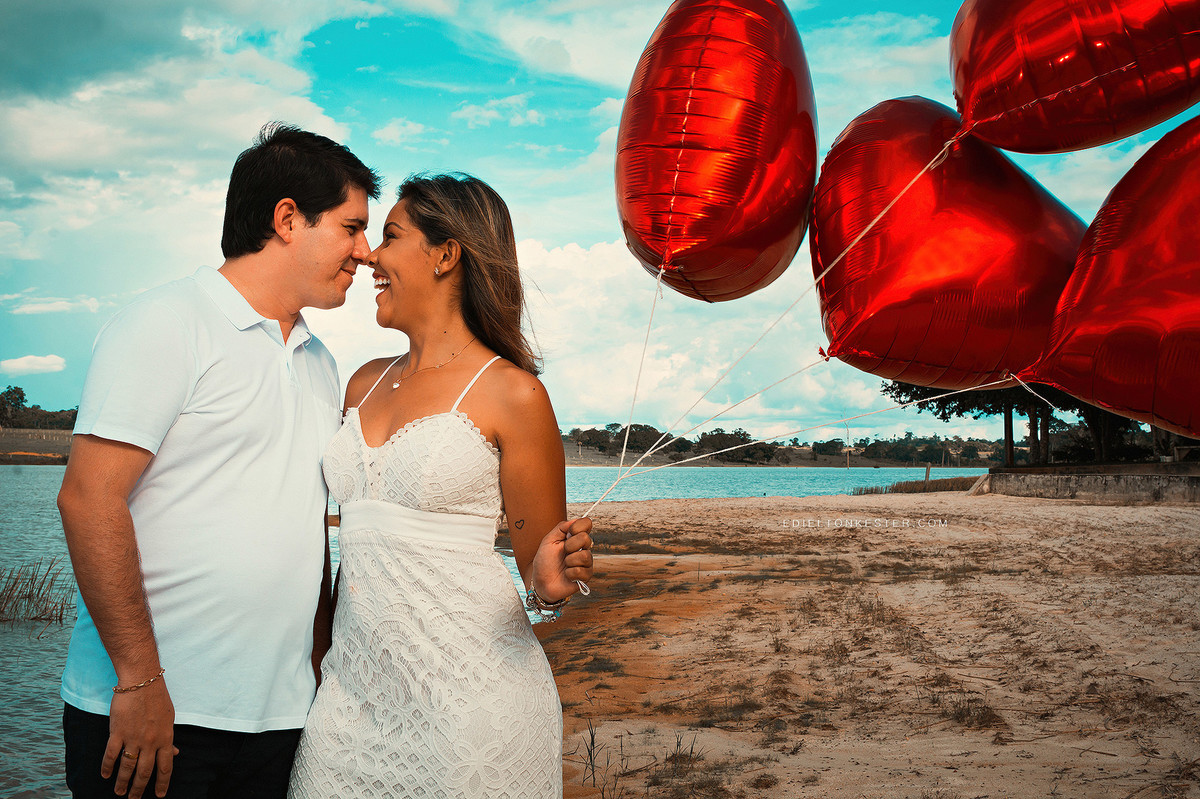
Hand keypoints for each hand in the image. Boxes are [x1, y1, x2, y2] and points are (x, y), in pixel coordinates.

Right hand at [104, 679, 175, 797]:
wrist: (142, 681)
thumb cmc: (157, 698)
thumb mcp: (169, 718)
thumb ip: (169, 738)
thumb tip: (176, 753)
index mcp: (166, 738)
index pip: (166, 767)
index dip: (162, 783)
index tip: (159, 795)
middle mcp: (151, 742)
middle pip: (145, 771)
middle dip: (139, 788)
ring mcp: (134, 738)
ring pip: (128, 767)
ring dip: (123, 782)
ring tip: (119, 792)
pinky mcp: (118, 732)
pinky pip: (111, 754)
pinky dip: (107, 766)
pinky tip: (106, 774)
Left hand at [530, 518, 593, 602]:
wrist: (541, 582)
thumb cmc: (544, 562)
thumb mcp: (548, 541)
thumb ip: (561, 528)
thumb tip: (575, 519)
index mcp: (574, 538)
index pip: (587, 524)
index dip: (578, 526)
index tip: (567, 534)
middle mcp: (583, 548)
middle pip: (586, 538)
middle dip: (570, 545)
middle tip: (563, 552)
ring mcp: (585, 562)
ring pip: (585, 556)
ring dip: (570, 561)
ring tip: (564, 565)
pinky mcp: (586, 576)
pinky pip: (582, 571)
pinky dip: (570, 573)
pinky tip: (567, 575)